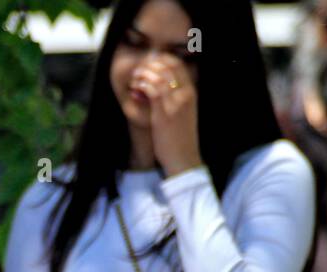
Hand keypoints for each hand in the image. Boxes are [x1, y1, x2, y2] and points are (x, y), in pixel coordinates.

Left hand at [132, 53, 200, 177]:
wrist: (184, 157)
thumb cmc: (179, 138)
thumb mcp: (182, 114)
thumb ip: (173, 99)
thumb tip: (155, 88)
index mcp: (191, 93)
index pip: (179, 65)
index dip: (162, 59)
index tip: (149, 63)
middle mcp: (185, 95)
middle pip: (169, 66)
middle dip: (151, 64)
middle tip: (139, 69)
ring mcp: (176, 103)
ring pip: (159, 76)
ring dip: (144, 74)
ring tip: (135, 79)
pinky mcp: (164, 113)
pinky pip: (153, 91)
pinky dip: (142, 86)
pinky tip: (136, 90)